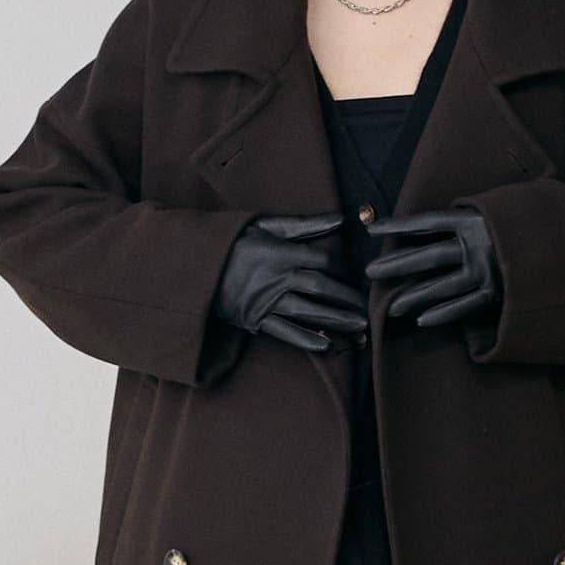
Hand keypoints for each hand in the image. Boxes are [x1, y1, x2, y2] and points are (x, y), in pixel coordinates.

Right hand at [214, 213, 368, 351]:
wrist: (196, 267)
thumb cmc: (234, 242)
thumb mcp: (265, 225)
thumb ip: (303, 225)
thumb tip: (340, 219)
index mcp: (279, 252)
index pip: (320, 260)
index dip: (340, 267)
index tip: (354, 274)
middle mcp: (275, 278)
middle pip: (320, 288)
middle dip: (346, 298)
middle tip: (368, 307)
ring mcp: (266, 302)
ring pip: (308, 312)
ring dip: (336, 321)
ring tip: (359, 327)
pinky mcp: (257, 320)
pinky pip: (286, 332)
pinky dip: (306, 339)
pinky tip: (327, 345)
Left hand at [363, 207, 501, 328]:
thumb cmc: (534, 223)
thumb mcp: (506, 206)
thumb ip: (477, 213)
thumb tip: (452, 216)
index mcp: (474, 220)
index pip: (426, 222)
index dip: (397, 226)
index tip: (371, 229)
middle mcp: (476, 246)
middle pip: (427, 256)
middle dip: (396, 265)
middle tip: (369, 273)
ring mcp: (486, 272)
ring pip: (441, 286)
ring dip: (413, 297)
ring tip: (390, 308)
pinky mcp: (497, 294)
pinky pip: (464, 306)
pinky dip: (443, 314)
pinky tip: (421, 321)